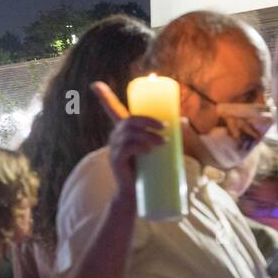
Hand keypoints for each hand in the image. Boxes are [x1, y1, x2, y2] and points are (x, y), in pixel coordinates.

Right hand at [92, 82, 167, 202]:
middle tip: (164, 127)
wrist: (136, 194)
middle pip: (129, 120)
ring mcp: (114, 148)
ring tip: (162, 142)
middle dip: (147, 120)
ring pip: (129, 133)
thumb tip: (183, 121)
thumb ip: (167, 134)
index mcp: (123, 130)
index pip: (110, 109)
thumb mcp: (156, 148)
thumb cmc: (147, 169)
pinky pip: (126, 148)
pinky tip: (148, 150)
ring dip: (148, 135)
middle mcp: (116, 136)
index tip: (95, 84)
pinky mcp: (116, 161)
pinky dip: (139, 146)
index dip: (103, 96)